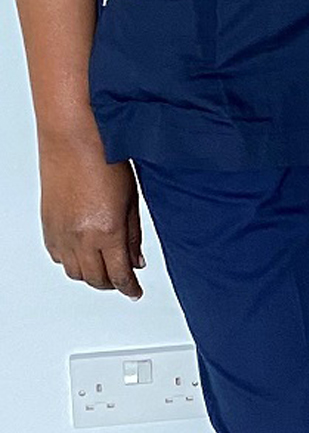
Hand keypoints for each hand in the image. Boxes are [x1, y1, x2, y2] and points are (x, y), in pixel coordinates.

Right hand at [40, 131, 143, 296]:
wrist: (74, 139)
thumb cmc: (106, 159)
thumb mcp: (132, 200)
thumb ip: (133, 235)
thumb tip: (136, 260)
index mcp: (108, 232)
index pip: (119, 275)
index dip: (129, 288)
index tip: (135, 292)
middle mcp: (82, 238)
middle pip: (96, 279)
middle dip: (111, 283)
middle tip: (122, 281)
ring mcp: (61, 234)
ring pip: (75, 273)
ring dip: (91, 275)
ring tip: (104, 268)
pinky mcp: (47, 226)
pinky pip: (58, 257)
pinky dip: (71, 261)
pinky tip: (82, 253)